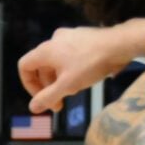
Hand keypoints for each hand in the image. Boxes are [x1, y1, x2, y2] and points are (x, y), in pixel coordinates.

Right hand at [20, 23, 141, 116]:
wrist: (120, 44)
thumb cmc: (90, 64)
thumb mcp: (67, 85)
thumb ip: (48, 97)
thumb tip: (32, 108)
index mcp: (45, 50)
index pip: (24, 67)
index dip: (29, 85)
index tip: (42, 98)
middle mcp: (54, 40)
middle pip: (41, 66)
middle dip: (48, 86)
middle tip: (59, 102)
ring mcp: (70, 35)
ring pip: (56, 61)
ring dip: (60, 78)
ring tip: (74, 90)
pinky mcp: (84, 35)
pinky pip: (70, 54)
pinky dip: (71, 68)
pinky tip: (85, 76)